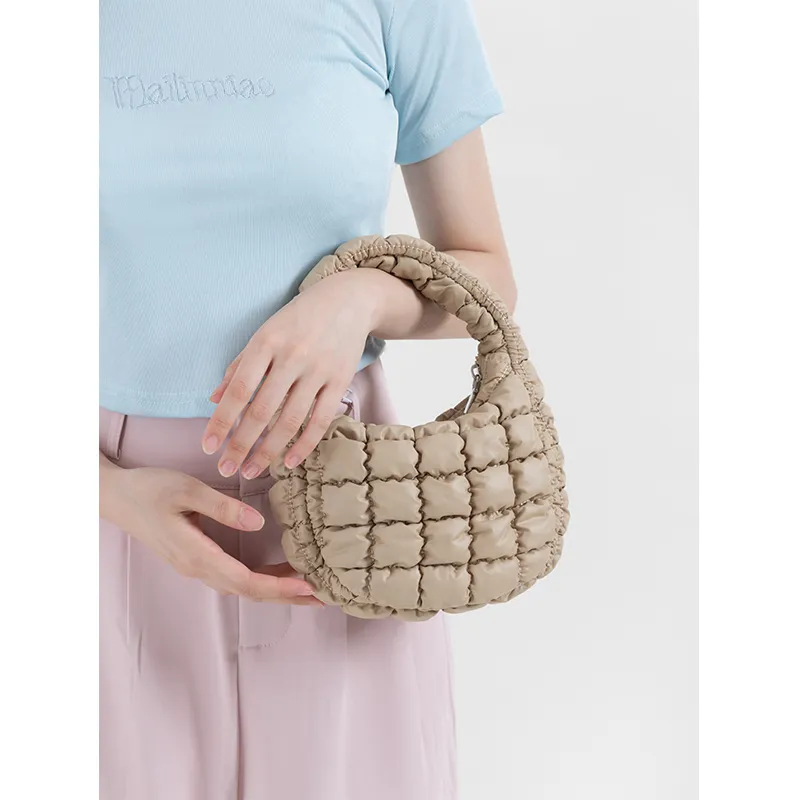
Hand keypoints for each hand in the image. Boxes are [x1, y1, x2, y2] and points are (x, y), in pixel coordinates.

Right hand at [100, 457, 320, 604]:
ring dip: (276, 590)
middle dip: (287, 596)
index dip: (280, 586)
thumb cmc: (149, 490)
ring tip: (309, 588)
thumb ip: (223, 507)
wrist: (115, 497)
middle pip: (250, 591)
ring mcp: (196, 567)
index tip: (309, 586)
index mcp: (197, 555)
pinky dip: (261, 580)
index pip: (247, 580)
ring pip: (243, 587)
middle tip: (324, 597)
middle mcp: (199, 568)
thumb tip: (259, 523)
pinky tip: (278, 574)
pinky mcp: (196, 559)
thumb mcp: (187, 490)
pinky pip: (235, 577)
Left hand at [202, 269, 385, 477]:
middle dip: (240, 445)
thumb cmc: (298, 319)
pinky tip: (288, 462)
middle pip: (261, 411)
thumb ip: (239, 366)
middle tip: (226, 469)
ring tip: (251, 470)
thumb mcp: (264, 333)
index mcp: (265, 343)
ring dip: (268, 451)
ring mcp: (318, 370)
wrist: (348, 300)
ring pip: (289, 420)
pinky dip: (303, 444)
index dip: (221, 422)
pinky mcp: (340, 381)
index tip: (208, 447)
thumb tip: (215, 400)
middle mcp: (291, 357)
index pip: (238, 391)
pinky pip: (320, 420)